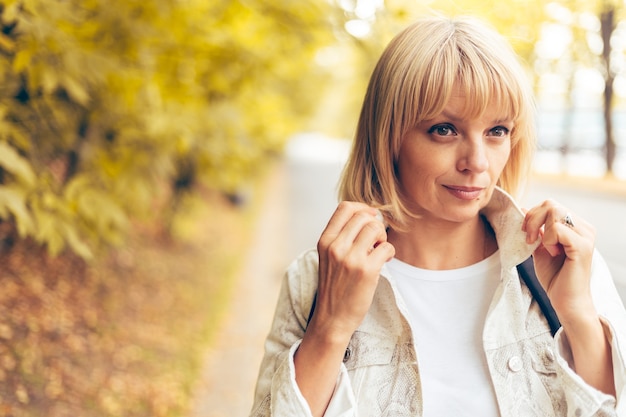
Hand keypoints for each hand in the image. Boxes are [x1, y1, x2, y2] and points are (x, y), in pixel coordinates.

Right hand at [310, 201, 394, 341]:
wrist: (332, 318)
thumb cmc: (334, 287)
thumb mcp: (328, 257)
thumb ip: (341, 237)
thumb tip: (368, 216)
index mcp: (325, 241)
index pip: (345, 207)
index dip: (363, 208)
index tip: (370, 218)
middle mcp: (335, 246)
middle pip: (363, 216)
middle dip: (375, 224)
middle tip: (376, 240)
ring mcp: (350, 258)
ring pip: (375, 228)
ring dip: (383, 237)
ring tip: (379, 250)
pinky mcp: (366, 271)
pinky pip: (387, 247)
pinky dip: (389, 252)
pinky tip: (383, 261)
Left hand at [523, 200, 615, 395]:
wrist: (566, 301)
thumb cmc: (555, 276)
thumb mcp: (540, 247)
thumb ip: (535, 229)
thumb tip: (523, 208)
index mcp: (576, 226)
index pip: (550, 204)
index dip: (532, 215)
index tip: (526, 234)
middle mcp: (584, 227)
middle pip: (551, 204)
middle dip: (532, 219)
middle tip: (529, 239)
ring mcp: (586, 236)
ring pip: (554, 212)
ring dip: (539, 229)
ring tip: (543, 247)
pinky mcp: (582, 246)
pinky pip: (557, 228)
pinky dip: (547, 239)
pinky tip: (551, 252)